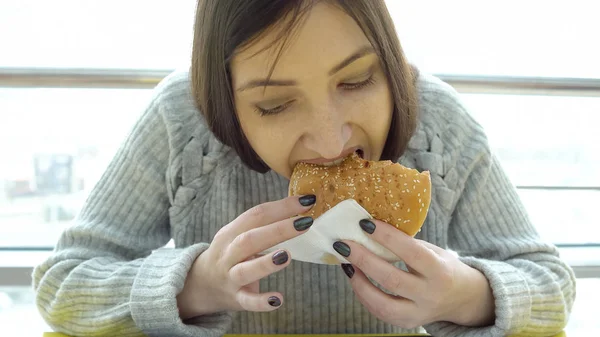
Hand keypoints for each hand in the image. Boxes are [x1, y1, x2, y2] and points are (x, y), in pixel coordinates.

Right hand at [176, 195, 315, 318]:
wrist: (201, 285)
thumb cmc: (229, 254)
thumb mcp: (237, 235)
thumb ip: (262, 225)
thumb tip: (300, 209)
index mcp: (231, 233)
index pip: (256, 215)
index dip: (281, 207)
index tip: (306, 201)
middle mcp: (229, 254)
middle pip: (250, 239)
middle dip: (278, 230)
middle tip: (304, 223)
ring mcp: (231, 277)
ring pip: (246, 270)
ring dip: (266, 263)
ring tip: (286, 255)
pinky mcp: (236, 299)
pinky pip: (248, 301)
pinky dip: (262, 301)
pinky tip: (278, 299)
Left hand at [333, 219, 494, 328]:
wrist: (463, 298)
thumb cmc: (443, 267)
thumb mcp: (434, 251)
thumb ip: (408, 245)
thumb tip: (371, 230)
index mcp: (439, 270)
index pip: (410, 252)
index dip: (386, 237)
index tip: (365, 223)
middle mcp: (430, 294)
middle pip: (391, 279)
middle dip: (363, 259)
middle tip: (344, 244)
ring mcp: (419, 312)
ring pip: (382, 302)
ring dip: (359, 281)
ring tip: (346, 263)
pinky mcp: (408, 322)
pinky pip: (380, 312)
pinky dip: (363, 295)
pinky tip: (355, 278)